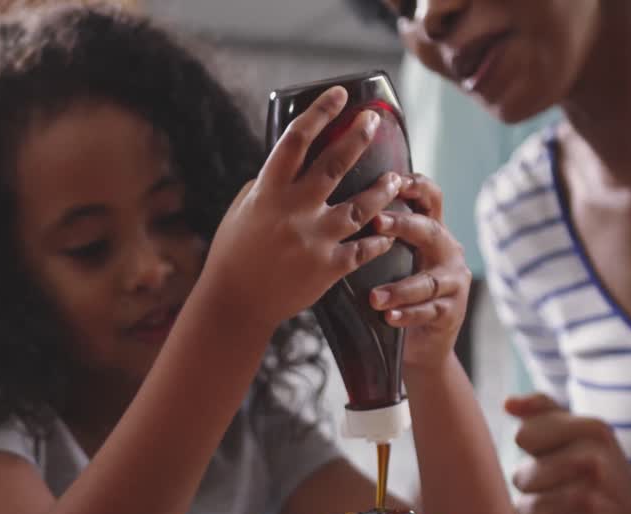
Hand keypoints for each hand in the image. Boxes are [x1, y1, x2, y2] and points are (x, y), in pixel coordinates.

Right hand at [202, 87, 401, 330]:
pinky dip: (380, 238)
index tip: (339, 94)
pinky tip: (389, 231)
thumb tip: (293, 161)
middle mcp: (294, 211)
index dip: (320, 113)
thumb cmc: (235, 252)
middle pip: (335, 164)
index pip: (297, 140)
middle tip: (373, 121)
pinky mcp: (328, 267)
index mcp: (269, 191)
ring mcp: (314, 239)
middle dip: (358, 137)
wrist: (236, 302)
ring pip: (362, 207)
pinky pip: (364, 248)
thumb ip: (270, 185)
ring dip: (383, 190)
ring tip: (396, 179)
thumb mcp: (244, 209)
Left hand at [367, 174, 470, 373]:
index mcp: (432, 232)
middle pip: (429, 230)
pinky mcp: (452, 311)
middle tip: (375, 221)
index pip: (431, 198)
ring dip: (400, 288)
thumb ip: (377, 238)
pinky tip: (390, 318)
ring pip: (428, 281)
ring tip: (374, 298)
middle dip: (402, 225)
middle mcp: (447, 251)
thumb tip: (337, 210)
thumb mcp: (389, 260)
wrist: (418, 344)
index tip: (392, 178)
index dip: (416, 185)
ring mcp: (453, 282)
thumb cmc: (396, 293)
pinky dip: (408, 315)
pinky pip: (429, 311)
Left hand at [505, 394, 630, 513]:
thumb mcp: (585, 436)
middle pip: (521, 476)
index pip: (525, 436)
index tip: (562, 461)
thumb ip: (544, 412)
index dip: (536, 453)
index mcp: (593, 430)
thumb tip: (508, 403)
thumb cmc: (603, 478)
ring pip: (525, 510)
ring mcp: (590, 501)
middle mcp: (595, 462)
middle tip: (568, 497)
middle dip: (535, 491)